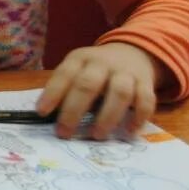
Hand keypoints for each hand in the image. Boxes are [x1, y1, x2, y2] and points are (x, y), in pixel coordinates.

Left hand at [36, 42, 167, 139]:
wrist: (132, 53)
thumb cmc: (95, 69)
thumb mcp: (77, 69)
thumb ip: (66, 88)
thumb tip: (49, 116)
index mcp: (80, 58)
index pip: (64, 74)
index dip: (52, 93)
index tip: (42, 113)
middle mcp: (103, 63)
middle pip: (88, 85)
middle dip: (74, 110)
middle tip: (65, 132)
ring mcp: (126, 73)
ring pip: (119, 93)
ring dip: (107, 117)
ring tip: (97, 135)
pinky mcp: (146, 84)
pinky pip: (146, 101)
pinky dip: (138, 118)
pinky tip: (128, 132)